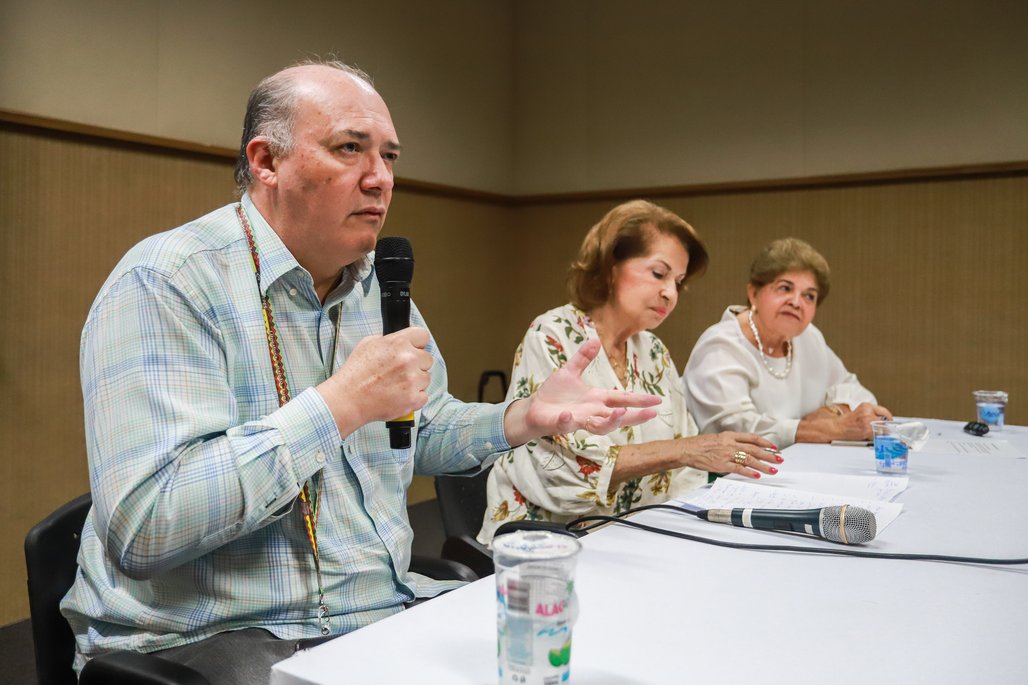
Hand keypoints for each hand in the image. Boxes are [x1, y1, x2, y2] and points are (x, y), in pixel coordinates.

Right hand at [317, 327, 433, 437]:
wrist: (348, 399)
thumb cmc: (355, 374)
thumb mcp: (368, 344)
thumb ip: (389, 340)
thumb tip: (402, 342)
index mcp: (398, 343)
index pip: (423, 336)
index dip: (418, 344)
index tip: (414, 350)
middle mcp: (408, 359)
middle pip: (427, 359)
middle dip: (417, 365)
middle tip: (401, 371)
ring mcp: (412, 380)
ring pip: (426, 379)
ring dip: (416, 382)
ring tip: (397, 385)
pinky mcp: (413, 398)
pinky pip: (423, 396)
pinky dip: (414, 398)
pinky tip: (399, 396)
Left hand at [504, 339, 660, 444]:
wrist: (533, 408)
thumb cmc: (554, 393)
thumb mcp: (570, 371)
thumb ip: (583, 358)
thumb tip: (596, 340)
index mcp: (596, 399)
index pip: (622, 399)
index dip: (639, 400)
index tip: (657, 401)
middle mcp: (592, 411)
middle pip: (618, 416)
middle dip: (635, 416)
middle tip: (652, 413)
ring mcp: (578, 419)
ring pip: (600, 426)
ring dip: (610, 421)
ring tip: (620, 413)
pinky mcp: (562, 424)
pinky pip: (567, 424)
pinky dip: (568, 420)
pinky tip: (570, 415)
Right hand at [679, 432, 781, 478]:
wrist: (687, 450)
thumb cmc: (700, 445)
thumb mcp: (717, 438)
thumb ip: (731, 442)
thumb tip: (743, 448)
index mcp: (729, 436)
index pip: (752, 438)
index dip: (765, 443)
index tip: (774, 447)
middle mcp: (730, 444)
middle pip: (754, 449)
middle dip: (769, 455)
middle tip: (779, 459)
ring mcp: (727, 454)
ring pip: (750, 459)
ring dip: (763, 465)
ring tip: (773, 470)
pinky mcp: (722, 465)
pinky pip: (739, 469)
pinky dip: (749, 472)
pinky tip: (757, 475)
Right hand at [836, 402, 892, 439]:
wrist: (837, 427)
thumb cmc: (847, 422)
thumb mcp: (860, 412)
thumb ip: (872, 413)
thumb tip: (885, 420)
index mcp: (866, 406)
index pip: (884, 411)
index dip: (888, 417)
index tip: (889, 421)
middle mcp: (867, 412)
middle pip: (885, 421)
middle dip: (884, 426)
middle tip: (880, 429)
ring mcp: (867, 421)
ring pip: (882, 429)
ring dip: (879, 432)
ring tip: (870, 432)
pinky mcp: (866, 430)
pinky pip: (877, 435)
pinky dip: (874, 437)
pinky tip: (867, 435)